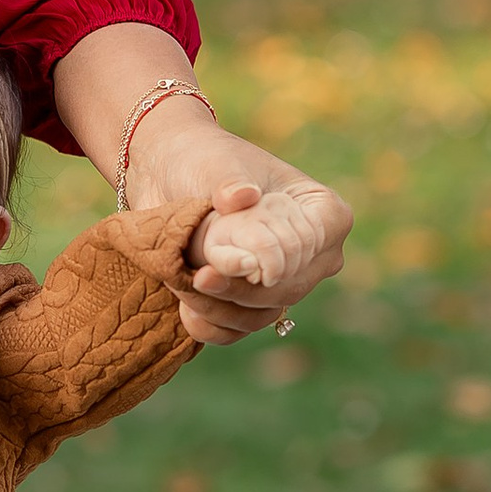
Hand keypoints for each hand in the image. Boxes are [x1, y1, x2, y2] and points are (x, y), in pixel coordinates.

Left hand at [129, 100, 352, 347]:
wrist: (165, 178)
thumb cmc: (202, 160)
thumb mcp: (215, 163)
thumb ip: (228, 181)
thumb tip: (241, 196)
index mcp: (321, 210)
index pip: (325, 235)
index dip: (289, 251)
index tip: (249, 258)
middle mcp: (309, 254)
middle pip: (290, 286)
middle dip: (242, 287)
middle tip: (201, 277)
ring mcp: (279, 282)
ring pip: (262, 313)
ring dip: (220, 307)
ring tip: (184, 285)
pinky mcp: (245, 303)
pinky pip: (236, 330)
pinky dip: (209, 324)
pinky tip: (184, 309)